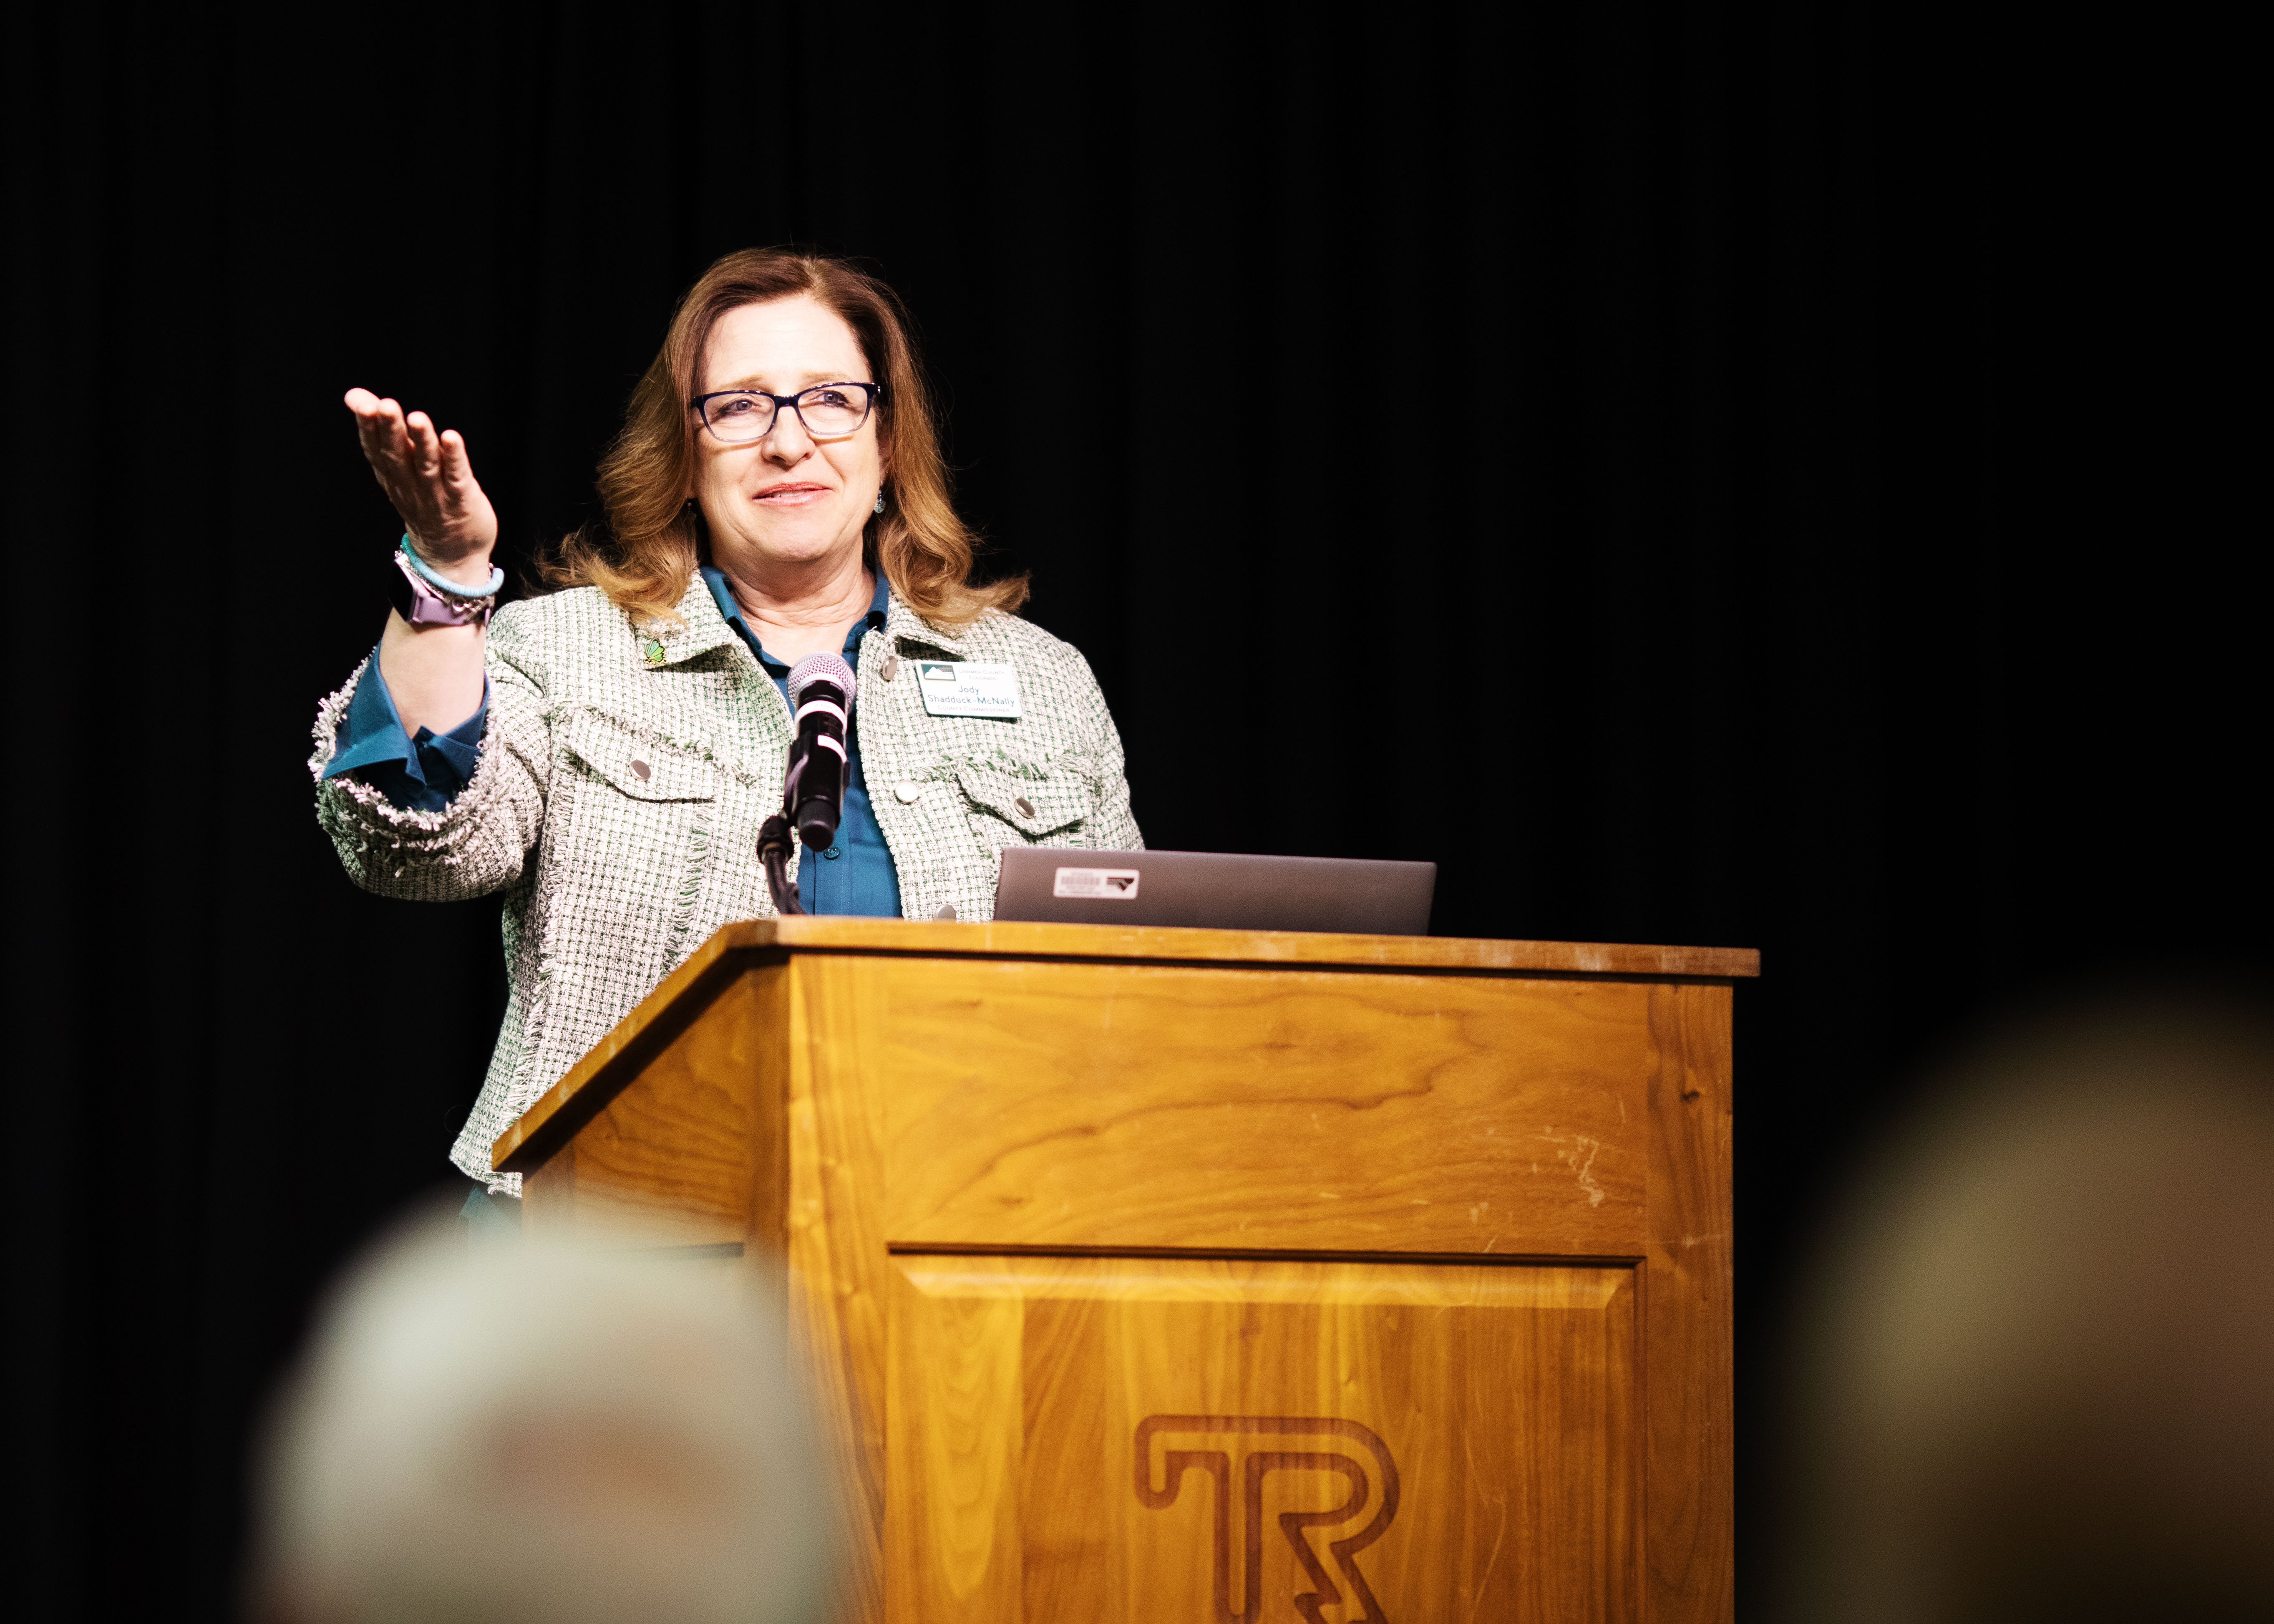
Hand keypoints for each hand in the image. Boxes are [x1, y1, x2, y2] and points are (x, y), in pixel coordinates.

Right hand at [345, 388, 499, 584]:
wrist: (450, 552)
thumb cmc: (424, 500)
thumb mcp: (398, 465)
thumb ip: (382, 429)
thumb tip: (355, 395)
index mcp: (392, 474)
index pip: (376, 449)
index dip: (369, 427)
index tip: (363, 404)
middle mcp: (409, 484)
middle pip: (397, 455)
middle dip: (390, 429)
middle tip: (384, 405)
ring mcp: (435, 493)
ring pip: (426, 465)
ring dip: (421, 441)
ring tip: (417, 418)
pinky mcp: (461, 499)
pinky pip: (457, 477)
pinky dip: (455, 457)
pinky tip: (452, 437)